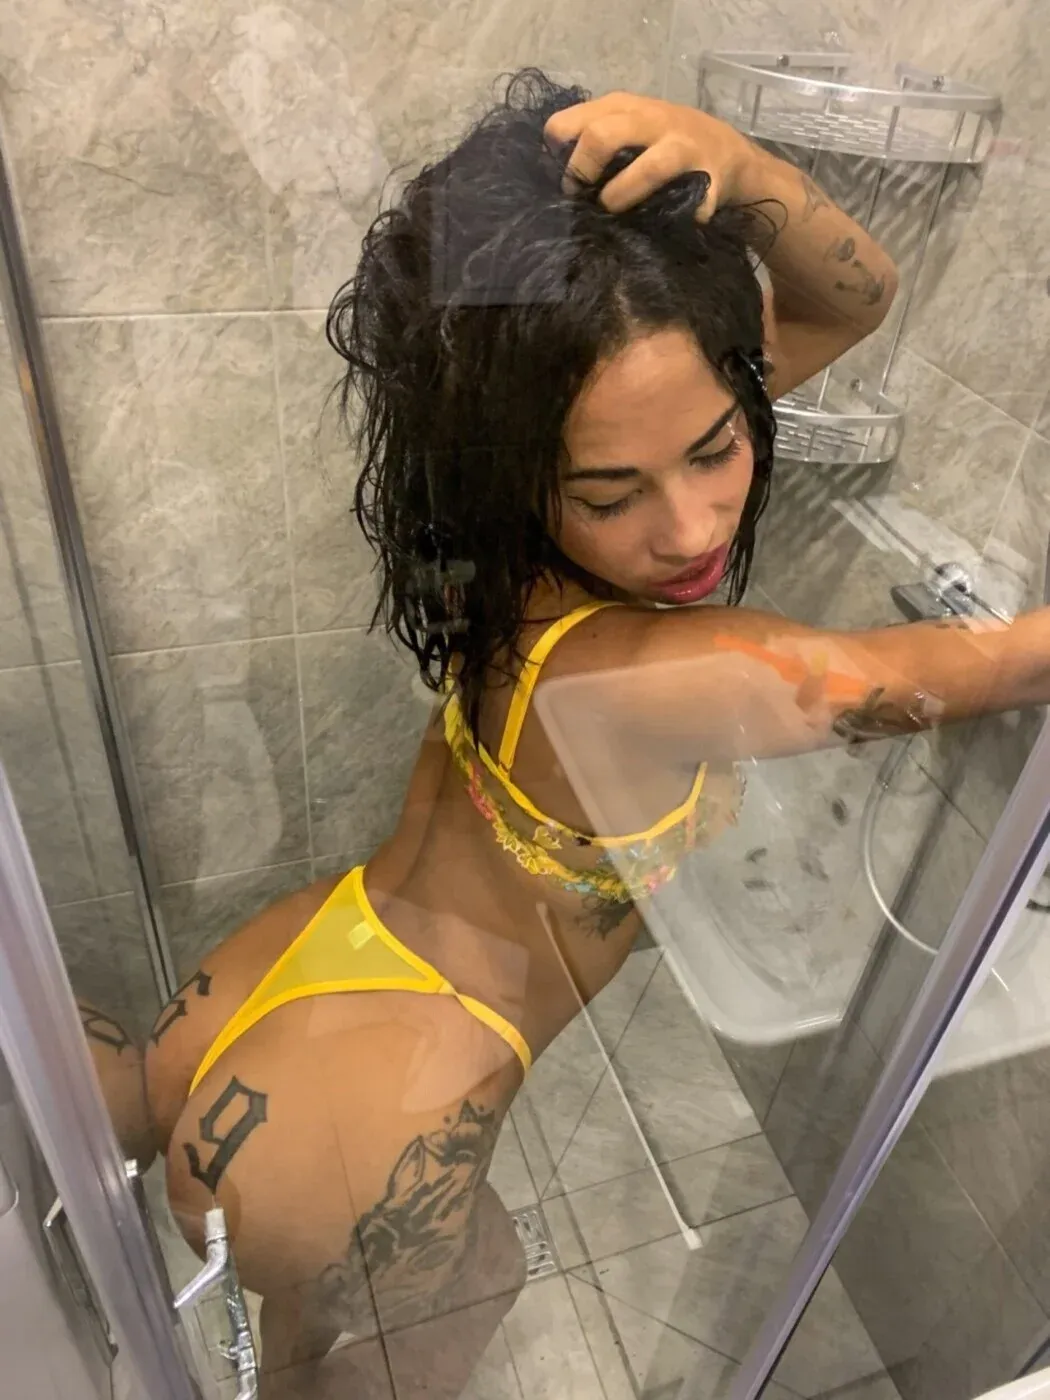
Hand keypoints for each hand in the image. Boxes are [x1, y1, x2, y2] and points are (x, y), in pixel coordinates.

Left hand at [543, 92, 754, 221]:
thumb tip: (550, 169)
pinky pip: (692, 203)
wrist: (728, 151)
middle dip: (583, 171)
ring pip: (649, 168)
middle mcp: (653, 121)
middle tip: (580, 197)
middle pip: (603, 135)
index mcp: (625, 107)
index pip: (573, 121)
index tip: (562, 179)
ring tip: (614, 208)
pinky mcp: (709, 178)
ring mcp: (684, 148)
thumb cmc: (663, 141)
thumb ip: (591, 136)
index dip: (560, 153)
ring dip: (623, 194)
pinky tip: (672, 222)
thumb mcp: (627, 125)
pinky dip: (681, 216)